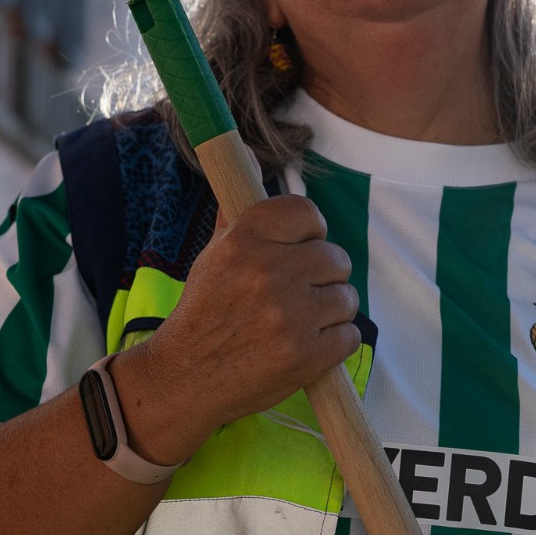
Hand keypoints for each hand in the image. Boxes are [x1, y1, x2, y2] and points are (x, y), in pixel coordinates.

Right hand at [112, 194, 360, 463]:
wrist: (185, 377)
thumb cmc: (205, 312)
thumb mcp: (214, 253)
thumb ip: (240, 210)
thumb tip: (253, 156)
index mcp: (245, 239)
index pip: (308, 213)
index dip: (312, 233)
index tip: (302, 249)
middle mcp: (269, 271)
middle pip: (336, 258)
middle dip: (323, 277)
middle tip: (296, 295)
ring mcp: (290, 315)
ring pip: (347, 298)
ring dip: (331, 312)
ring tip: (298, 323)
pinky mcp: (306, 355)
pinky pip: (350, 336)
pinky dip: (334, 345)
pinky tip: (305, 347)